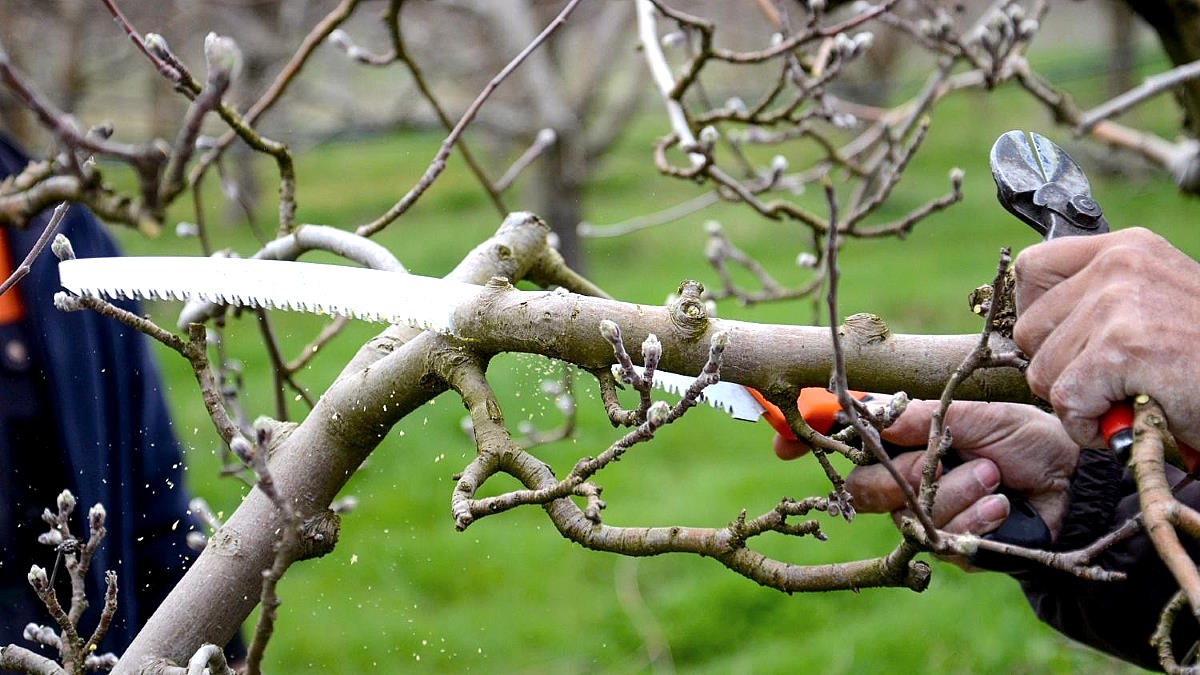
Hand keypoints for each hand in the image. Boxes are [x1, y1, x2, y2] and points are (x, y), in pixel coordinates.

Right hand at [777, 400, 1077, 538]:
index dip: (807, 437)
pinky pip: (935, 536)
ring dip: (950, 489)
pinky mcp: (943, 547)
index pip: (843, 438)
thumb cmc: (1028, 440)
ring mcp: (921, 513)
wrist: (1075, 487)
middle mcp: (903, 475)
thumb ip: (917, 417)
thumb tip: (868, 412)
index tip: (782, 437)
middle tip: (949, 454)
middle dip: (907, 470)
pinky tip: (999, 505)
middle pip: (862, 485)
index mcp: (903, 437)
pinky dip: (971, 516)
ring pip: (901, 509)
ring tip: (994, 474)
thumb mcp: (974, 415)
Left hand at [1014, 227, 1199, 449]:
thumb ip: (1100, 299)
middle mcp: (1119, 265)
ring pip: (1043, 371)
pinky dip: (1089, 426)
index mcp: (1126, 248)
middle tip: (1107, 382)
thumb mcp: (1155, 302)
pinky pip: (1066, 400)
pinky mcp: (1122, 349)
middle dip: (1058, 369)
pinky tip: (1128, 417)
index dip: (1036, 315)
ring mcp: (1119, 304)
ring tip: (1127, 397)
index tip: (1063, 341)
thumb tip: (1031, 327)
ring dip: (1078, 402)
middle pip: (1029, 329)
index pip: (1032, 268)